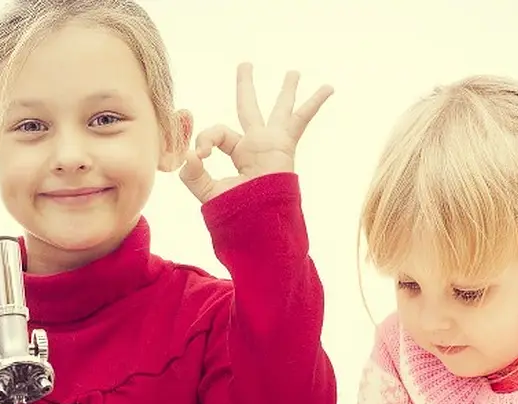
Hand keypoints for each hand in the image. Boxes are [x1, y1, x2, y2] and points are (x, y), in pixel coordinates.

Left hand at [179, 63, 332, 202]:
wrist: (258, 225)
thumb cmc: (236, 213)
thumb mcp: (209, 193)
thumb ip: (194, 175)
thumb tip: (190, 153)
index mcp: (239, 154)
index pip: (219, 133)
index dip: (207, 138)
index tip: (201, 154)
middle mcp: (255, 145)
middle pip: (248, 108)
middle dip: (246, 86)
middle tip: (245, 65)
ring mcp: (272, 144)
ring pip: (279, 110)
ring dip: (286, 90)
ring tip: (293, 72)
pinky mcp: (285, 146)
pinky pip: (301, 119)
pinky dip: (314, 103)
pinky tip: (327, 88)